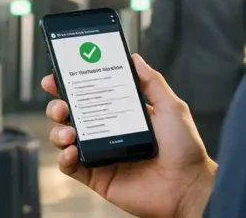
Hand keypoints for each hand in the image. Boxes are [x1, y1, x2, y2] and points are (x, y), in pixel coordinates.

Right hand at [44, 54, 215, 217]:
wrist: (188, 186)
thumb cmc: (185, 148)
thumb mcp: (171, 107)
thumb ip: (152, 82)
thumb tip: (135, 58)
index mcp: (120, 113)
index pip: (88, 94)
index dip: (69, 85)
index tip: (56, 76)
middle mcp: (106, 131)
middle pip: (70, 114)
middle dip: (57, 106)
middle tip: (61, 105)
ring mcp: (99, 153)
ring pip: (64, 138)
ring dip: (58, 131)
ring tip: (69, 131)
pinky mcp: (96, 176)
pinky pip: (70, 167)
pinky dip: (64, 158)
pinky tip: (71, 152)